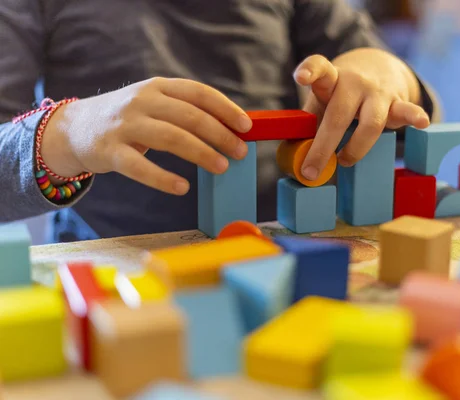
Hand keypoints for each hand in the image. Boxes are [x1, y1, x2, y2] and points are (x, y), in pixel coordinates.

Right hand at [42, 77, 251, 194]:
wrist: (73, 128)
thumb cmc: (127, 119)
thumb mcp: (153, 104)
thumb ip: (184, 112)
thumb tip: (229, 130)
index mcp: (157, 87)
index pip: (198, 93)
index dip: (225, 109)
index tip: (246, 126)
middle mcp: (141, 101)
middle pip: (189, 117)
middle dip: (220, 135)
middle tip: (239, 152)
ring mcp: (124, 126)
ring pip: (170, 138)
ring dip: (201, 153)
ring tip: (221, 167)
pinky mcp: (109, 151)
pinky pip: (139, 167)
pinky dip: (162, 178)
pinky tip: (182, 187)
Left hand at [294, 48, 430, 180]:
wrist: (378, 69)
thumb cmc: (340, 95)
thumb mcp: (322, 101)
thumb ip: (310, 125)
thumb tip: (294, 161)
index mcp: (331, 79)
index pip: (320, 68)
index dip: (310, 71)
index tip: (301, 77)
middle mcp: (355, 83)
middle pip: (339, 114)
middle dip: (324, 147)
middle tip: (311, 171)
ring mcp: (378, 93)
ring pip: (370, 123)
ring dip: (355, 149)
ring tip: (344, 161)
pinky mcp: (398, 103)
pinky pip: (407, 111)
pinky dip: (414, 117)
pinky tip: (422, 122)